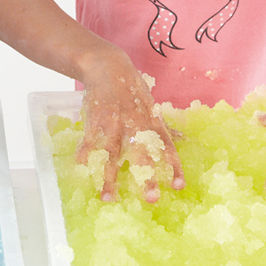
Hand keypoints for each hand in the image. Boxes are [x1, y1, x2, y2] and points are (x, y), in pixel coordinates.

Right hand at [78, 59, 184, 202]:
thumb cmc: (132, 88)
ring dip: (109, 177)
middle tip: (151, 199)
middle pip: (143, 154)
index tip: (178, 186)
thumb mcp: (152, 106)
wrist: (108, 66)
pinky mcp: (95, 118)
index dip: (174, 166)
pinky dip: (85, 153)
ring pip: (113, 154)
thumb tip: (184, 139)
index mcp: (152, 122)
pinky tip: (82, 167)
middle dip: (147, 177)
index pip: (167, 147)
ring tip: (107, 199)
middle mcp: (135, 124)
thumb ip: (165, 126)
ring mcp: (114, 122)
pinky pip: (90, 140)